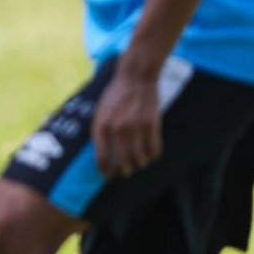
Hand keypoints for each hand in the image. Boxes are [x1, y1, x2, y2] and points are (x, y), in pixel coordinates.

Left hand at [92, 59, 162, 178]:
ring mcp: (135, 127)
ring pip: (139, 158)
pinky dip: (153, 156)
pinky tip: (150, 156)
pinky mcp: (151, 124)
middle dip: (123, 171)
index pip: (102, 158)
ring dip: (139, 164)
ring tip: (138, 163)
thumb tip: (101, 156)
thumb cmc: (115, 96)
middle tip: (125, 173)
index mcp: (101, 126)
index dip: (105, 171)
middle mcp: (117, 128)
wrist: (135, 77)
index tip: (108, 176)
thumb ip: (100, 132)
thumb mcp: (99, 112)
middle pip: (122, 162)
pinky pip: (154, 150)